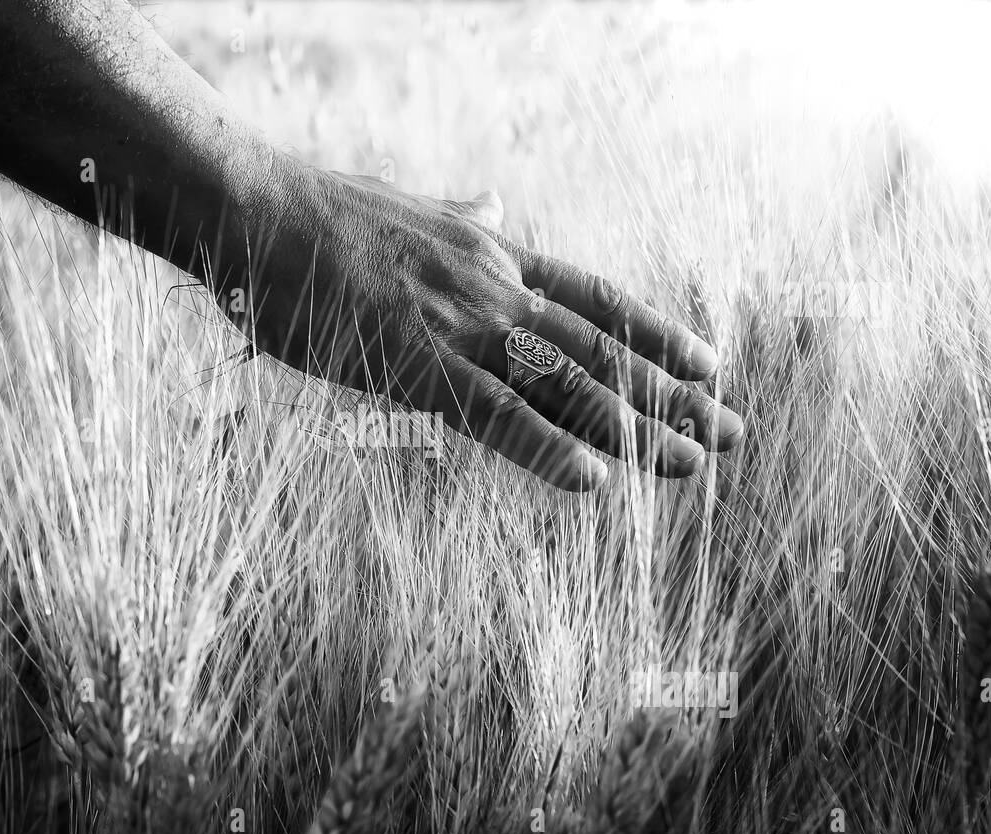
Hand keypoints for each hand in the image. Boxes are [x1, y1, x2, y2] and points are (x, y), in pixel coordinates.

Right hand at [232, 158, 743, 490]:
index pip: (597, 300)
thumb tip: (496, 197)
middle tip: (734, 432)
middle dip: (674, 395)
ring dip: (637, 426)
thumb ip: (461, 212)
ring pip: (567, 382)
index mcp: (493, 252)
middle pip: (602, 349)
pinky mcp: (414, 361)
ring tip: (697, 462)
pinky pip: (493, 413)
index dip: (658, 335)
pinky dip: (546, 446)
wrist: (256, 209)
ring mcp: (459, 323)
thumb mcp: (410, 205)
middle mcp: (494, 287)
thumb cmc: (320, 214)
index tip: (710, 364)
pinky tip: (593, 481)